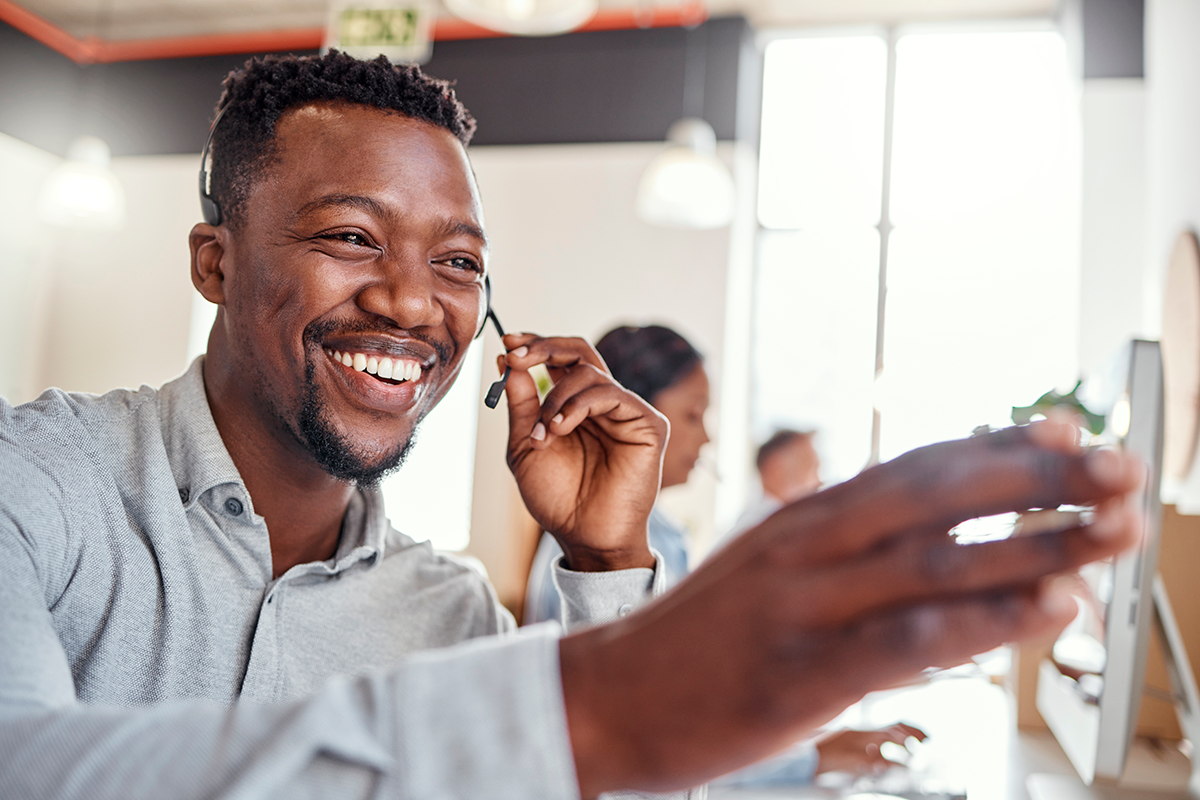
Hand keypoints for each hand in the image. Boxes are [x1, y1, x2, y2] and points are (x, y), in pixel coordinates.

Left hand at [499, 333, 665, 570]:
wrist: (583, 536)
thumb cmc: (558, 498)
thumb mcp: (524, 446)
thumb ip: (522, 404)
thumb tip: (507, 360)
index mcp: (575, 406)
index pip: (560, 360)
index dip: (535, 346)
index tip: (507, 345)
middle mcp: (603, 403)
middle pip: (579, 351)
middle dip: (544, 347)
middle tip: (515, 356)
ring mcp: (627, 411)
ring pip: (589, 373)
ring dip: (556, 398)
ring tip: (543, 432)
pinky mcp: (648, 424)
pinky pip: (612, 394)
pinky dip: (579, 405)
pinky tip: (560, 428)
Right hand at [559, 419, 1144, 795]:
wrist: (605, 695)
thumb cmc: (697, 639)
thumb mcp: (767, 569)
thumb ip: (840, 545)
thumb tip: (928, 539)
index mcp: (802, 517)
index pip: (917, 465)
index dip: (1000, 447)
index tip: (1071, 435)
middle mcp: (808, 546)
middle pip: (937, 495)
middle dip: (1038, 480)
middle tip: (1122, 469)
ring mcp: (803, 605)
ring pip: (936, 560)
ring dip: (1036, 544)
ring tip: (1114, 535)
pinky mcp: (801, 672)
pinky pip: (906, 639)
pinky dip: (982, 621)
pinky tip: (1045, 610)